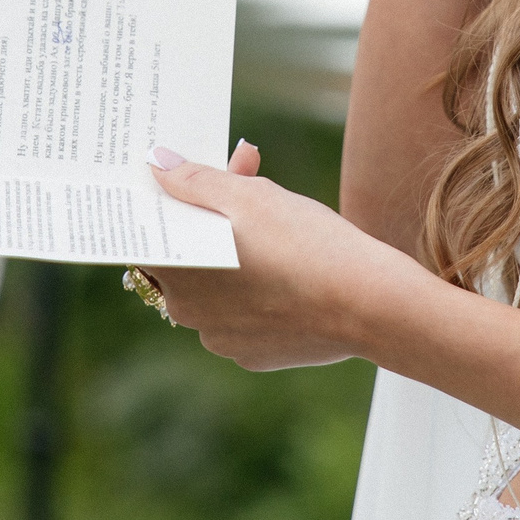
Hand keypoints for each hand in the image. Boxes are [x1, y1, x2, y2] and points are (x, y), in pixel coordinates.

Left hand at [144, 142, 425, 371]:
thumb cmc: (304, 243)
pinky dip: (259, 290)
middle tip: (245, 180)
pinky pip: (245, 314)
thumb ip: (196, 180)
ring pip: (217, 287)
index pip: (151, 237)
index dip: (171, 202)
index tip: (192, 181)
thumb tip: (156, 164)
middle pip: (187, 257)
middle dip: (209, 218)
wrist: (368, 303)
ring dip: (234, 254)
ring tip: (274, 222)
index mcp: (177, 275)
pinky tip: (288, 268)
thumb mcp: (248, 196)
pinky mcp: (256, 355)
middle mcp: (190, 315)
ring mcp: (223, 340)